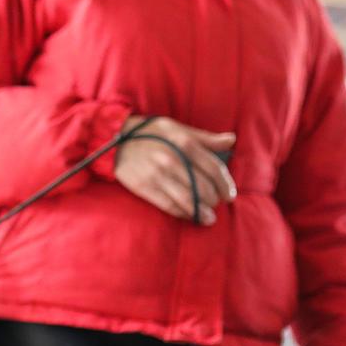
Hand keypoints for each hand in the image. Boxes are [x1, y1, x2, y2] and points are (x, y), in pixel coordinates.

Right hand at [113, 116, 236, 224]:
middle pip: (203, 187)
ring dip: (202, 212)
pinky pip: (169, 205)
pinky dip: (183, 213)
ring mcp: (158, 175)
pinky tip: (190, 215)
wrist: (113, 139)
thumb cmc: (149, 132)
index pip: (214, 169)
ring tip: (208, 217)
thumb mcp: (177, 128)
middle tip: (216, 204)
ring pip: (188, 200)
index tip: (229, 195)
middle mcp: (173, 160)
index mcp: (184, 143)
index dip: (225, 185)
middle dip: (214, 200)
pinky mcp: (144, 187)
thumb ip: (205, 137)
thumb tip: (232, 140)